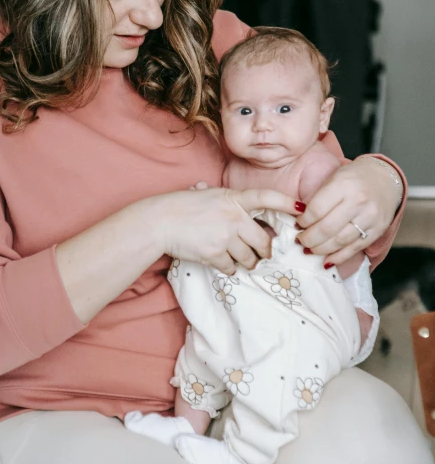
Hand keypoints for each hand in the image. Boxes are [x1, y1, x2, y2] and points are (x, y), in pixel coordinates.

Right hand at [152, 187, 297, 275]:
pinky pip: (231, 267)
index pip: (267, 198)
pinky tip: (224, 264)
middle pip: (264, 241)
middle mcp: (234, 217)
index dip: (287, 203)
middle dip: (266, 252)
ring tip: (245, 263)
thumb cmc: (182, 206)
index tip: (302, 209)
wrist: (161, 221)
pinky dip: (229, 268)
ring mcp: (225, 236)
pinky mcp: (214, 254)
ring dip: (249, 263)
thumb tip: (243, 213)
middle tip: (264, 255)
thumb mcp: (208, 194)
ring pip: (250, 258)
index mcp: (234, 198)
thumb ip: (228, 203)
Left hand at [295, 158, 401, 265]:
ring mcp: (370, 217)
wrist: (386, 178)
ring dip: (321, 249)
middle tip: (300, 241)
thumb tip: (300, 222)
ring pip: (340, 241)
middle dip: (309, 239)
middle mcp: (358, 201)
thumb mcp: (334, 178)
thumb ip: (318, 198)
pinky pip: (355, 248)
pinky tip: (327, 260)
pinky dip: (339, 257)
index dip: (303, 222)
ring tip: (310, 250)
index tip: (297, 225)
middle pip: (327, 228)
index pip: (316, 210)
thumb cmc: (354, 178)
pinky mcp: (378, 230)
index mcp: (343, 184)